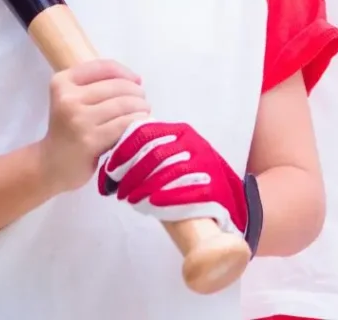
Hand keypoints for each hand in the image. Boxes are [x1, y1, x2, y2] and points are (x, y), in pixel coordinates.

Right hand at [39, 60, 149, 195]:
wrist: (52, 166)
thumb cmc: (69, 129)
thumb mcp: (75, 99)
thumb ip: (99, 84)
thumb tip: (136, 80)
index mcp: (62, 82)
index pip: (103, 67)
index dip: (125, 72)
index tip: (137, 81)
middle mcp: (68, 98)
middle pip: (117, 86)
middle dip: (137, 92)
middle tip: (142, 102)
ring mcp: (79, 119)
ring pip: (124, 104)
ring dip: (141, 107)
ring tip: (143, 113)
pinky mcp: (90, 140)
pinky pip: (124, 123)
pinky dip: (137, 122)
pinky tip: (138, 125)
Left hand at [97, 119, 256, 246]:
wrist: (228, 200)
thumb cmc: (190, 179)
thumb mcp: (171, 158)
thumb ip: (148, 155)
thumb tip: (109, 166)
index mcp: (179, 131)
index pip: (145, 132)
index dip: (123, 150)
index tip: (109, 170)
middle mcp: (193, 143)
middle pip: (154, 153)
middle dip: (131, 173)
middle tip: (118, 191)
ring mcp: (205, 164)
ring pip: (168, 172)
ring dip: (144, 187)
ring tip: (131, 200)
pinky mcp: (214, 186)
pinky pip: (188, 190)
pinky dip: (167, 197)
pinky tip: (152, 204)